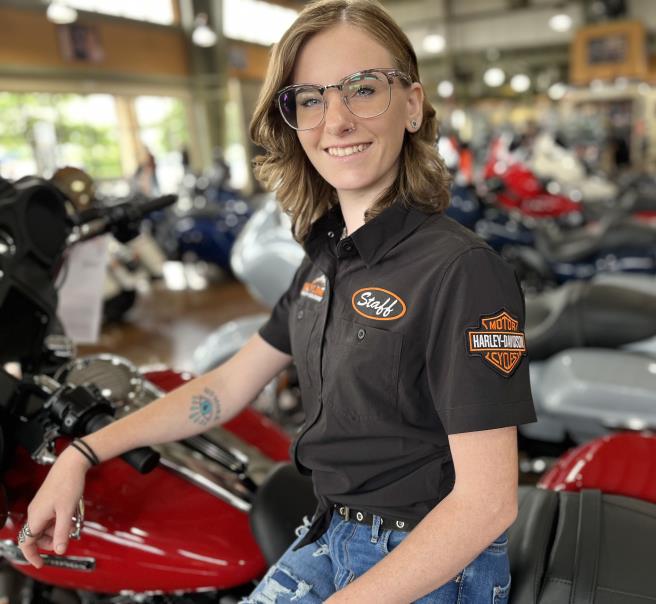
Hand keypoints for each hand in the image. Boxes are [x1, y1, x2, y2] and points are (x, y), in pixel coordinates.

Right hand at [18, 446, 89, 567]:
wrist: (71, 464)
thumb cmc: (68, 484)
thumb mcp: (67, 512)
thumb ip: (62, 533)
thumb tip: (59, 550)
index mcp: (35, 517)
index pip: (26, 543)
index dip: (32, 556)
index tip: (41, 564)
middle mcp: (35, 512)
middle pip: (37, 536)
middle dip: (51, 541)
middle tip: (66, 539)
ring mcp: (41, 506)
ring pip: (46, 526)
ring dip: (57, 530)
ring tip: (72, 524)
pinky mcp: (48, 501)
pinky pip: (51, 517)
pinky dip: (60, 521)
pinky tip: (72, 516)